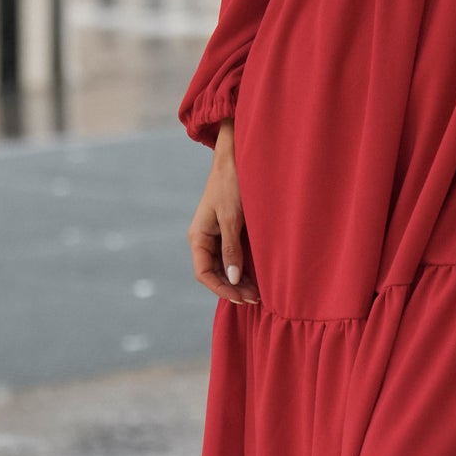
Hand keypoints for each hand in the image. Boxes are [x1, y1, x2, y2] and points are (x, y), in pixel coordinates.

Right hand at [187, 137, 260, 304]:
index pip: (204, 274)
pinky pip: (231, 255)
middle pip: (214, 273)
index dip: (222, 289)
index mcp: (198, 237)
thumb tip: (233, 278)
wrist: (237, 156)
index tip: (242, 297)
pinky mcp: (228, 229)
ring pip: (224, 266)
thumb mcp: (232, 218)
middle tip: (256, 298)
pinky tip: (255, 276)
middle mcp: (204, 238)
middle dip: (233, 288)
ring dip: (239, 280)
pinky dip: (242, 268)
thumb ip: (231, 249)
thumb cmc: (232, 184)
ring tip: (258, 292)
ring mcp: (216, 234)